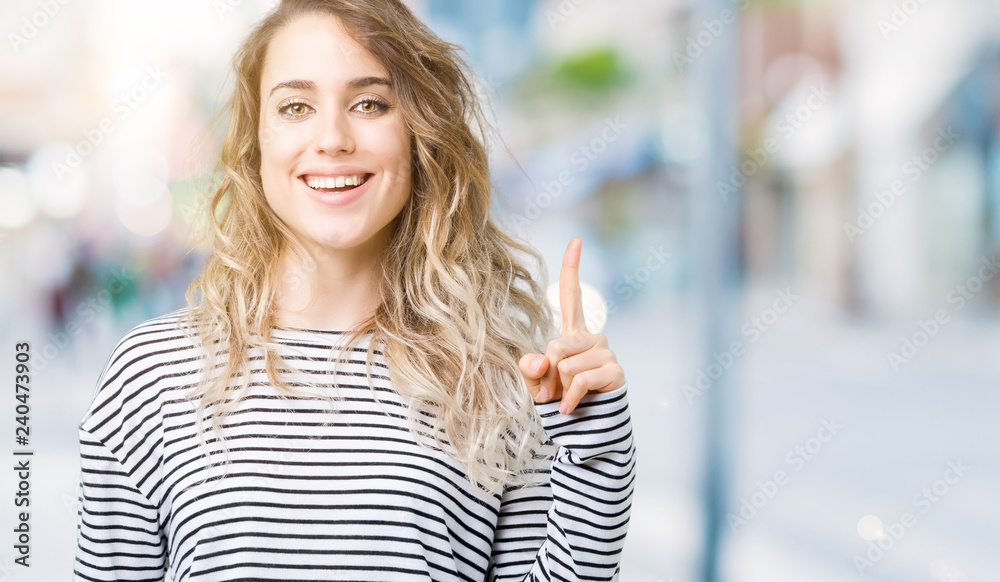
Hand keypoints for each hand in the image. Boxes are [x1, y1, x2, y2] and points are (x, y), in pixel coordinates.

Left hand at [519, 238, 625, 413]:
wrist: (585, 433)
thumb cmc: (560, 403)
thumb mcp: (536, 385)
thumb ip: (530, 370)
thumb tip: (540, 361)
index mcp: (572, 334)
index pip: (571, 295)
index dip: (572, 268)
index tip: (576, 240)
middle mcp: (592, 338)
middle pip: (556, 346)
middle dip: (549, 374)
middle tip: (556, 391)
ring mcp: (606, 353)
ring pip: (565, 365)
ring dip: (560, 388)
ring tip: (568, 398)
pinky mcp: (615, 371)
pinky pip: (579, 380)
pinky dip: (570, 399)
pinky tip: (570, 408)